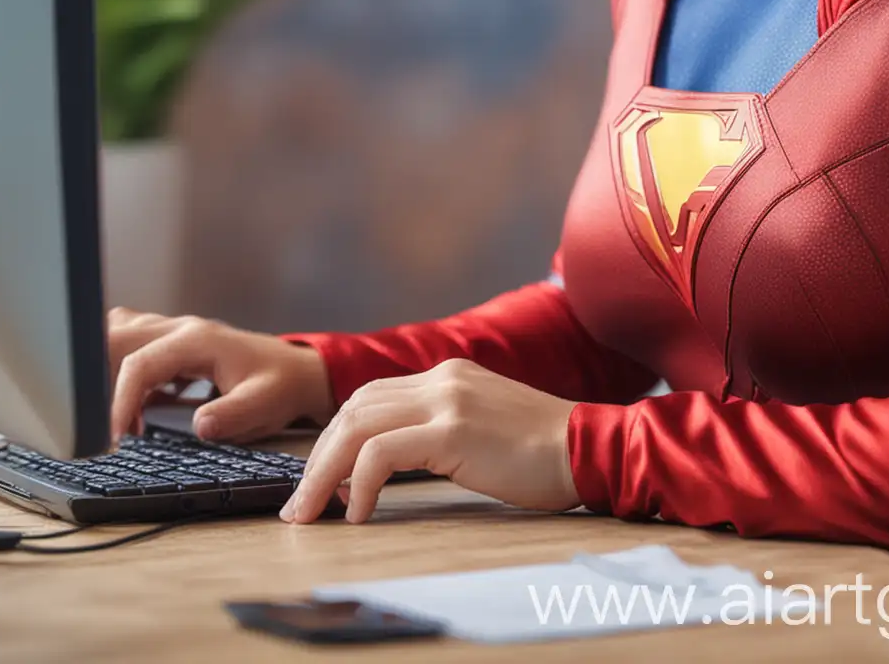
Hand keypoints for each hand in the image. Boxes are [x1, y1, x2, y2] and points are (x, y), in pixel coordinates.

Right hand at [107, 306, 335, 444]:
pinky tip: (134, 417)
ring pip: (119, 337)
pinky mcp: (171, 348)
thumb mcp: (263, 403)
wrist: (295, 371)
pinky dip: (118, 378)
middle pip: (117, 338)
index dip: (119, 399)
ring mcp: (174, 335)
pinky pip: (129, 351)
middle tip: (101, 425)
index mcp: (197, 340)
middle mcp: (180, 330)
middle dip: (97, 379)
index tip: (115, 437)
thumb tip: (199, 426)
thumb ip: (233, 414)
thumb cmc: (279, 385)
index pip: (139, 361)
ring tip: (116, 420)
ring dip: (104, 372)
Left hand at [282, 358, 579, 524]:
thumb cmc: (541, 453)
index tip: (319, 481)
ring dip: (324, 472)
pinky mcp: (453, 428)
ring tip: (312, 512)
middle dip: (316, 458)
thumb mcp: (480, 428)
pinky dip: (359, 483)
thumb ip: (437, 433)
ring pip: (356, 427)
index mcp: (447, 375)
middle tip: (300, 505)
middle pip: (353, 409)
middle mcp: (442, 378)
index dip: (334, 439)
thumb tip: (380, 469)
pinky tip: (359, 513)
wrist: (589, 448)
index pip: (369, 398)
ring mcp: (447, 399)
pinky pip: (382, 453)